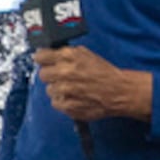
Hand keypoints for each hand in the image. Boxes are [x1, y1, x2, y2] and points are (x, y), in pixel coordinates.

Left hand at [34, 45, 151, 123]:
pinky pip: (55, 102)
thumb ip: (66, 53)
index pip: (40, 56)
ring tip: (73, 89)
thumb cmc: (104, 72)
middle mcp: (64, 72)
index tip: (45, 62)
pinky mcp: (67, 105)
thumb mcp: (86, 54)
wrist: (119, 91)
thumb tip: (48, 53)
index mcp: (69, 56)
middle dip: (51, 75)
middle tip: (62, 77)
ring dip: (58, 90)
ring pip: (49, 90)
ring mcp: (65, 90)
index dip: (43, 59)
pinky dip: (63, 101)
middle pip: (43, 74)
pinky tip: (75, 98)